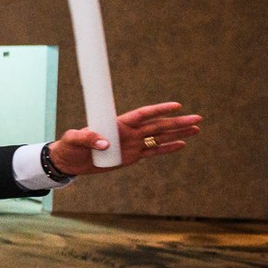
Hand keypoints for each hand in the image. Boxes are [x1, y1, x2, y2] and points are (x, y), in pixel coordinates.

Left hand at [47, 102, 201, 175]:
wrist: (69, 161)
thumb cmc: (69, 146)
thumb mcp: (73, 140)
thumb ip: (87, 138)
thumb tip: (106, 144)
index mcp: (117, 123)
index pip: (143, 114)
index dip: (159, 110)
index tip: (176, 106)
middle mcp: (128, 132)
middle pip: (158, 125)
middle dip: (178, 122)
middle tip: (198, 118)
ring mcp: (132, 144)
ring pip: (160, 137)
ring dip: (178, 133)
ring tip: (196, 128)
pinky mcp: (131, 157)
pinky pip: (153, 151)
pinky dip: (167, 148)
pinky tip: (182, 144)